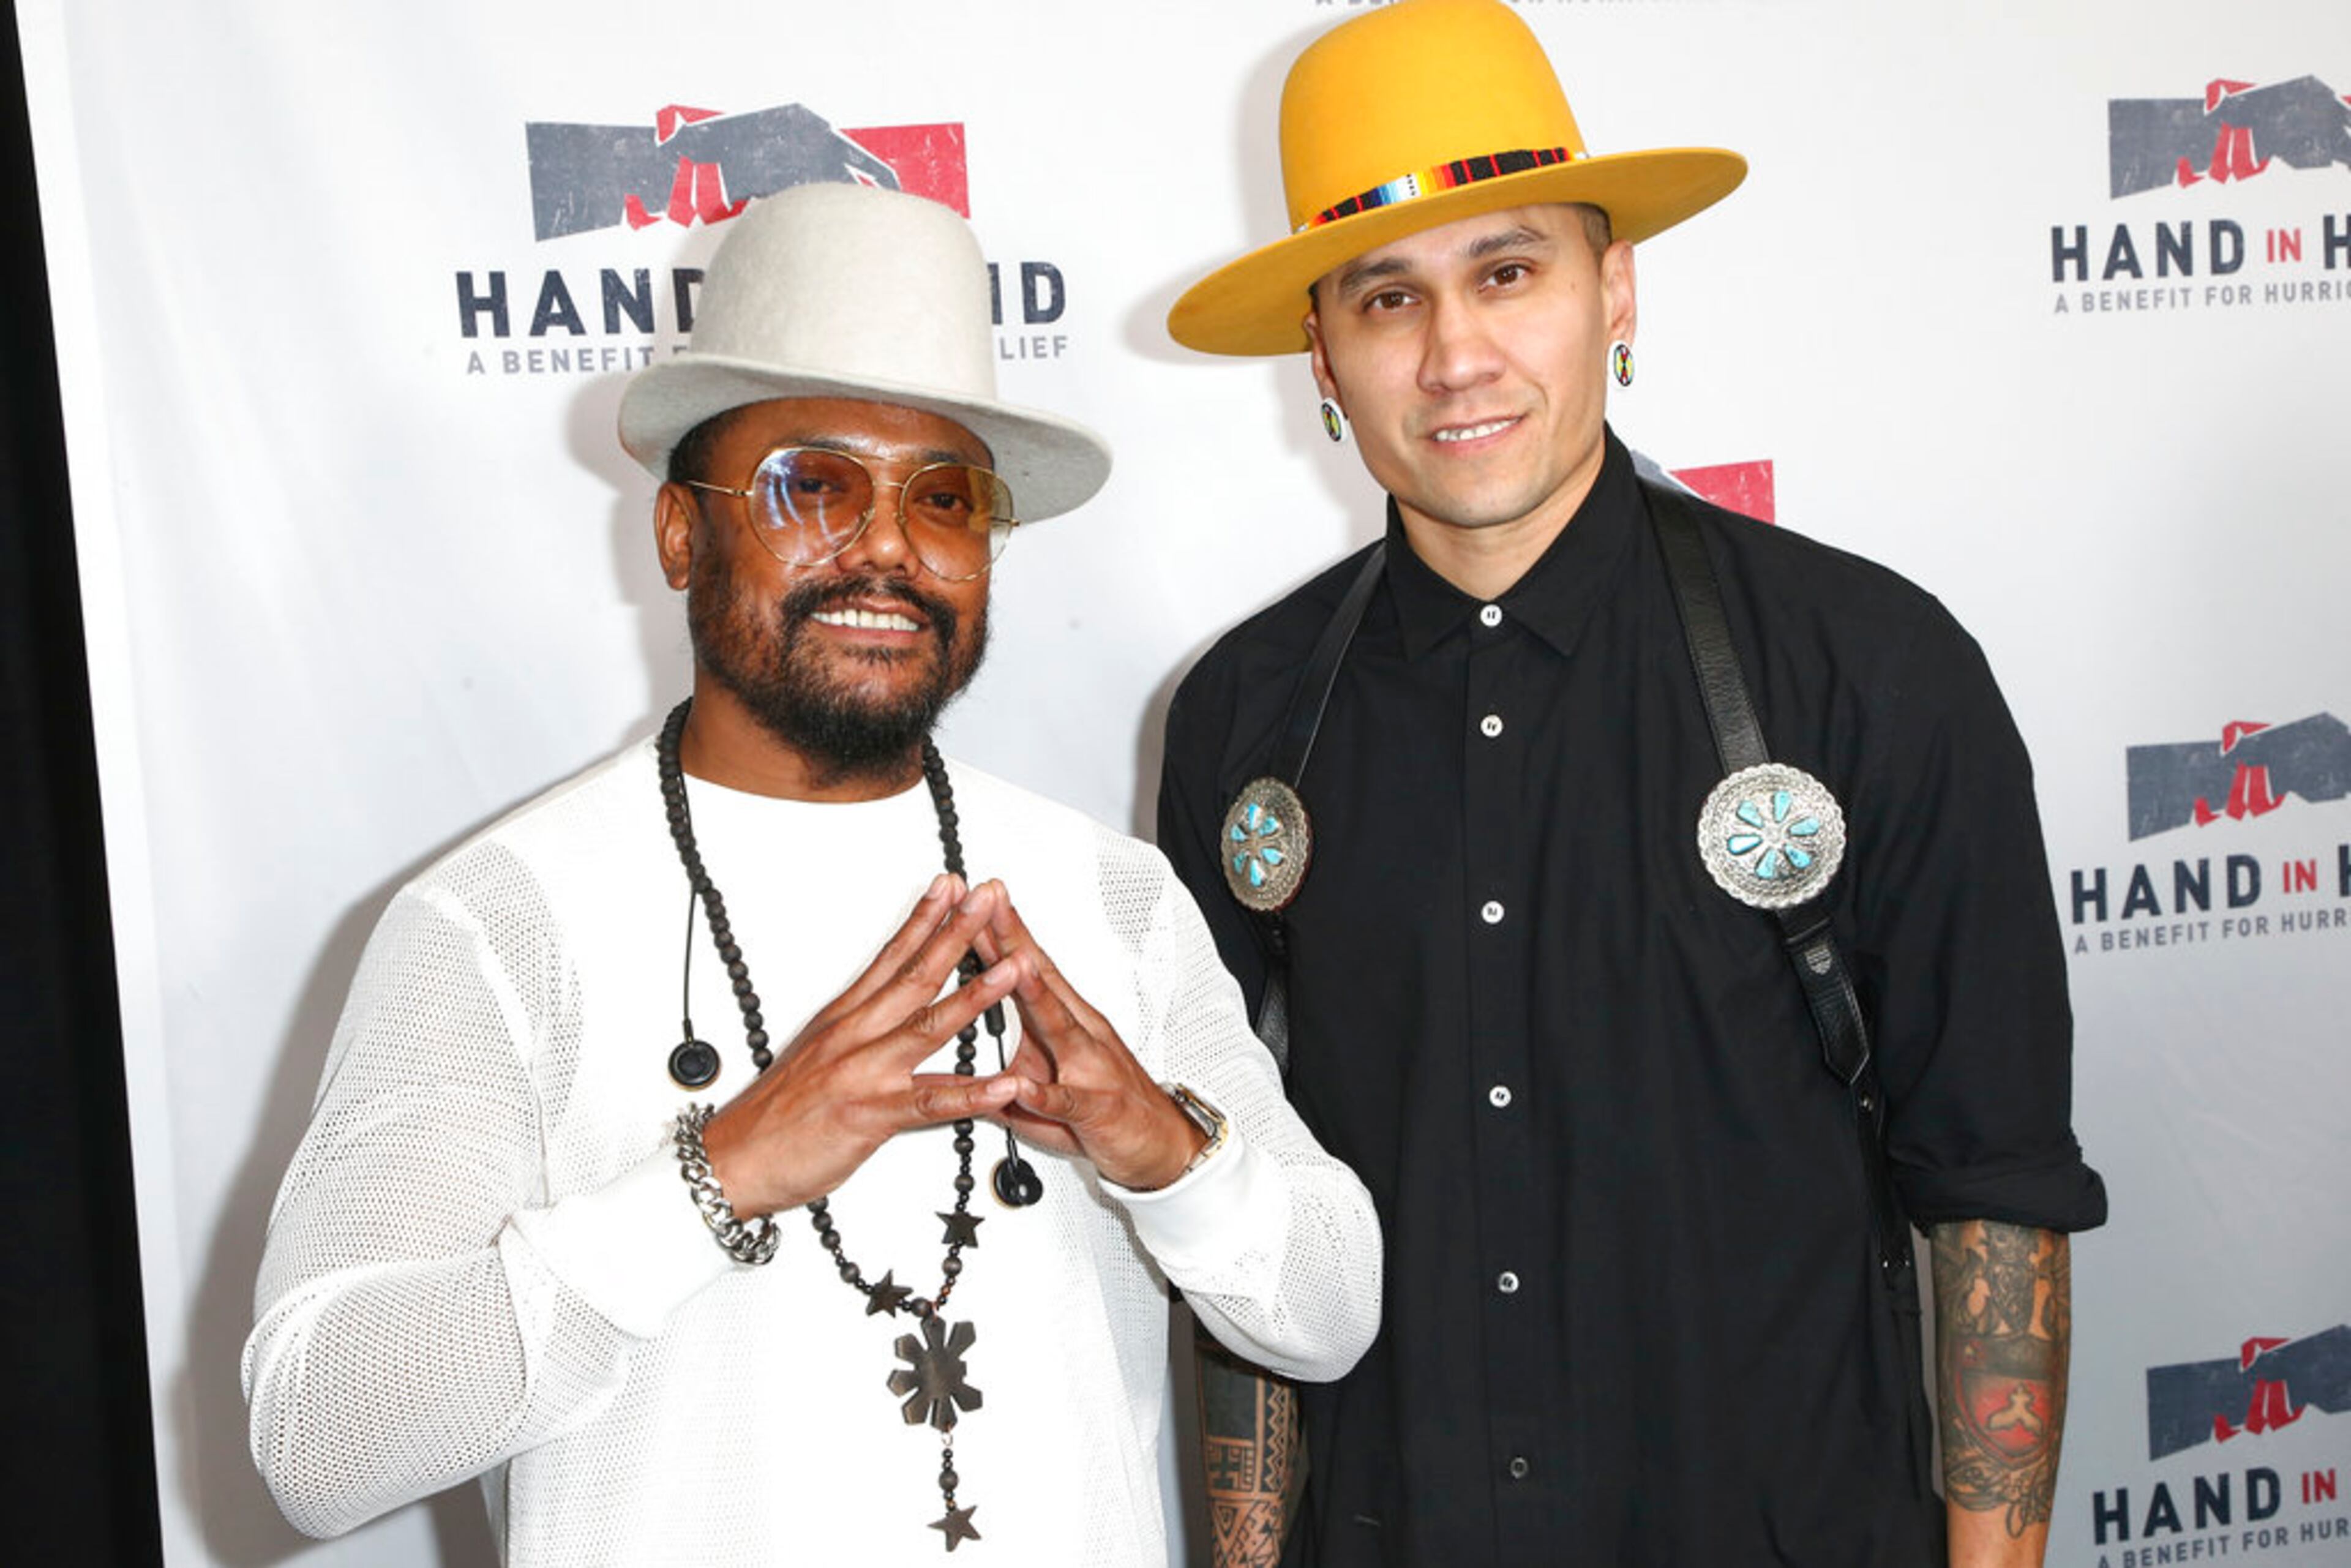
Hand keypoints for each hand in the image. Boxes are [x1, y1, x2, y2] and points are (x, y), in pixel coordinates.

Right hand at [700, 876, 1026, 1217]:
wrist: (731, 1160)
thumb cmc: (773, 1116)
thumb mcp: (819, 1057)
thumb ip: (862, 1034)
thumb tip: (893, 1015)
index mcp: (844, 1018)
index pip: (892, 955)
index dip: (925, 917)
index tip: (952, 885)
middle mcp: (855, 1035)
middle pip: (915, 973)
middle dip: (956, 932)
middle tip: (989, 898)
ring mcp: (865, 1073)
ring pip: (928, 1025)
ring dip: (976, 995)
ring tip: (1013, 969)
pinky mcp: (871, 1115)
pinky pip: (932, 1102)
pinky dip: (973, 1094)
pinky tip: (1005, 1084)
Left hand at [974, 887, 1206, 1190]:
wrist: (1160, 1144)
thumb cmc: (1105, 1109)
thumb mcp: (1044, 1084)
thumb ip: (1003, 1071)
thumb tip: (963, 1065)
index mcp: (1064, 1021)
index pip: (1028, 966)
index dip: (1002, 932)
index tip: (976, 900)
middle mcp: (1079, 1033)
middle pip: (1042, 979)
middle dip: (1014, 941)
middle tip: (990, 904)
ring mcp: (1090, 1066)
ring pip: (1059, 1026)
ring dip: (1035, 995)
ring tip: (1012, 967)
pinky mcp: (1094, 1107)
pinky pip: (1065, 1100)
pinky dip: (1042, 1093)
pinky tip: (1021, 1087)